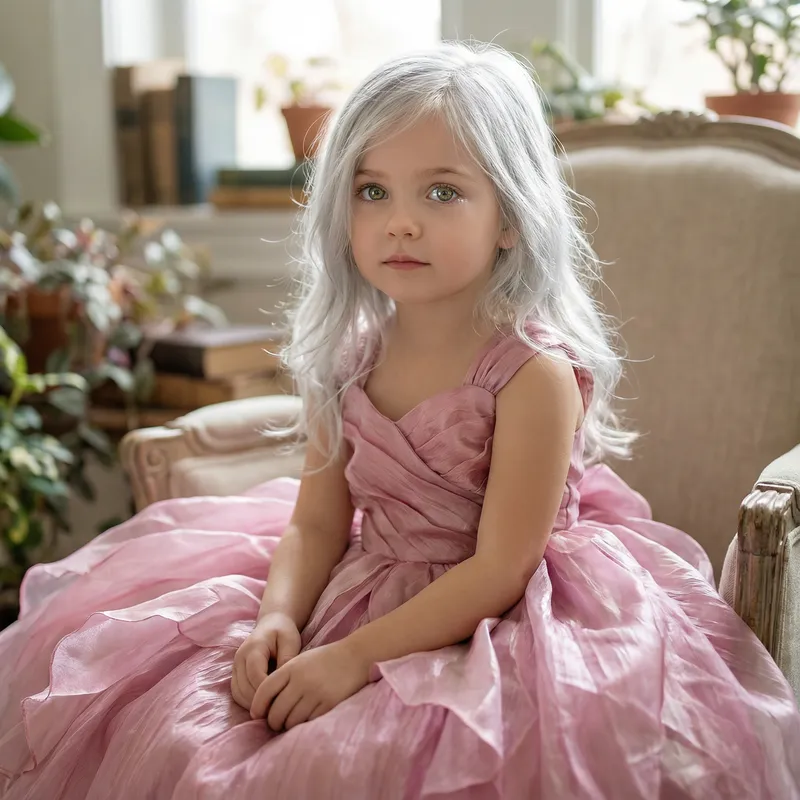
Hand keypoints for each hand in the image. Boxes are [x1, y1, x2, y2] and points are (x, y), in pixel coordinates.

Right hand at [231, 612, 300, 711]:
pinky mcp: (235, 673)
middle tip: (277, 709)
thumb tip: (283, 682)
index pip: (255, 674)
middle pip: (244, 687)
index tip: (281, 699)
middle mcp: (240, 657)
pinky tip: (262, 704)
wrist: (272, 624)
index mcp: (254, 647)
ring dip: (252, 704)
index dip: (266, 690)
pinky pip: (237, 693)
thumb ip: (287, 659)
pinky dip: (247, 702)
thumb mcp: (290, 641)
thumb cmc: (283, 632)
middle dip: (259, 701)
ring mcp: (235, 666)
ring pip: (238, 693)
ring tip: (270, 710)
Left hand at [250, 639, 370, 730]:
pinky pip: (308, 722)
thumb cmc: (325, 659)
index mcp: (291, 667)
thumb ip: (283, 678)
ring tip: (290, 722)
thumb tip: (265, 705)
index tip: (257, 714)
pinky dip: (304, 724)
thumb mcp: (301, 660)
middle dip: (272, 721)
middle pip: (276, 711)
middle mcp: (301, 681)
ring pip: (290, 721)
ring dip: (288, 725)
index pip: (265, 690)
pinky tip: (306, 719)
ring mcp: (315, 693)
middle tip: (276, 722)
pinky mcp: (328, 704)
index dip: (257, 706)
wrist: (355, 656)